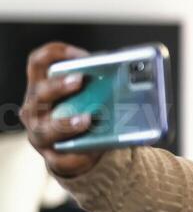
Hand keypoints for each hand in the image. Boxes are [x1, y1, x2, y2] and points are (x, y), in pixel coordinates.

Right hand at [19, 42, 104, 178]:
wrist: (81, 151)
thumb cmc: (85, 114)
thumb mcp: (89, 97)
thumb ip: (102, 85)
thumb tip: (138, 77)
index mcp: (43, 87)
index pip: (39, 61)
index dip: (57, 53)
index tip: (82, 55)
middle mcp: (35, 109)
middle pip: (40, 92)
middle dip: (58, 86)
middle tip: (79, 81)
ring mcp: (41, 133)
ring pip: (46, 128)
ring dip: (66, 122)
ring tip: (87, 119)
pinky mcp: (53, 157)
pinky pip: (61, 158)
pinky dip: (78, 155)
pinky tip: (92, 152)